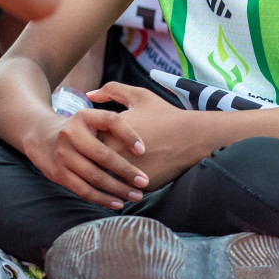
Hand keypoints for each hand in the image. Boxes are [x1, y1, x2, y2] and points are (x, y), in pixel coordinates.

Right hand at [24, 107, 148, 209]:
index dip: (129, 134)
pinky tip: (118, 203)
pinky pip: (82, 189)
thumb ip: (115, 124)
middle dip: (126, 171)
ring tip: (136, 195)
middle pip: (103, 155)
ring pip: (94, 176)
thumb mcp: (93, 118)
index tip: (143, 150)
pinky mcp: (58, 174)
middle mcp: (71, 135)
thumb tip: (144, 146)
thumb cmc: (81, 129)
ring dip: (117, 189)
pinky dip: (101, 198)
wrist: (41, 136)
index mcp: (84, 117)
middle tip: (145, 181)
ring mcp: (62, 155)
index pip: (111, 121)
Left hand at [87, 82, 207, 189]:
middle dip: (95, 162)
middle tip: (102, 161)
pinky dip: (123, 186)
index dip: (92, 141)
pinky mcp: (136, 186)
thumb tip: (89, 95)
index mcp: (107, 133)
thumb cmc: (166, 116)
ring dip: (106, 178)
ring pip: (105, 179)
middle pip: (92, 163)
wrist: (192, 138)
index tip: (103, 141)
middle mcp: (110, 155)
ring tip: (114, 173)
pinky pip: (123, 189)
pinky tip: (130, 180)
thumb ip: (112, 90)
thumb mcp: (140, 96)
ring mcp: (122, 173)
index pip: (86, 142)